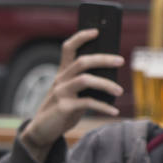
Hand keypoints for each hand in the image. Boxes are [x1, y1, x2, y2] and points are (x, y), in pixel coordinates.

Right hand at [19, 30, 122, 161]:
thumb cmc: (62, 110)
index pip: (69, 48)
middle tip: (120, 61)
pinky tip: (114, 111)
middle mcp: (60, 79)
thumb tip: (111, 79)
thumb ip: (86, 85)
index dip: (81, 37)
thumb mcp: (73, 94)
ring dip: (106, 84)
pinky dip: (103, 106)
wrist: (42, 130)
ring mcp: (61, 92)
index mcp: (63, 73)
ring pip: (85, 80)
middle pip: (82, 61)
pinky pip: (88, 103)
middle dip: (103, 59)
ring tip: (119, 91)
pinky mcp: (64, 107)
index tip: (96, 31)